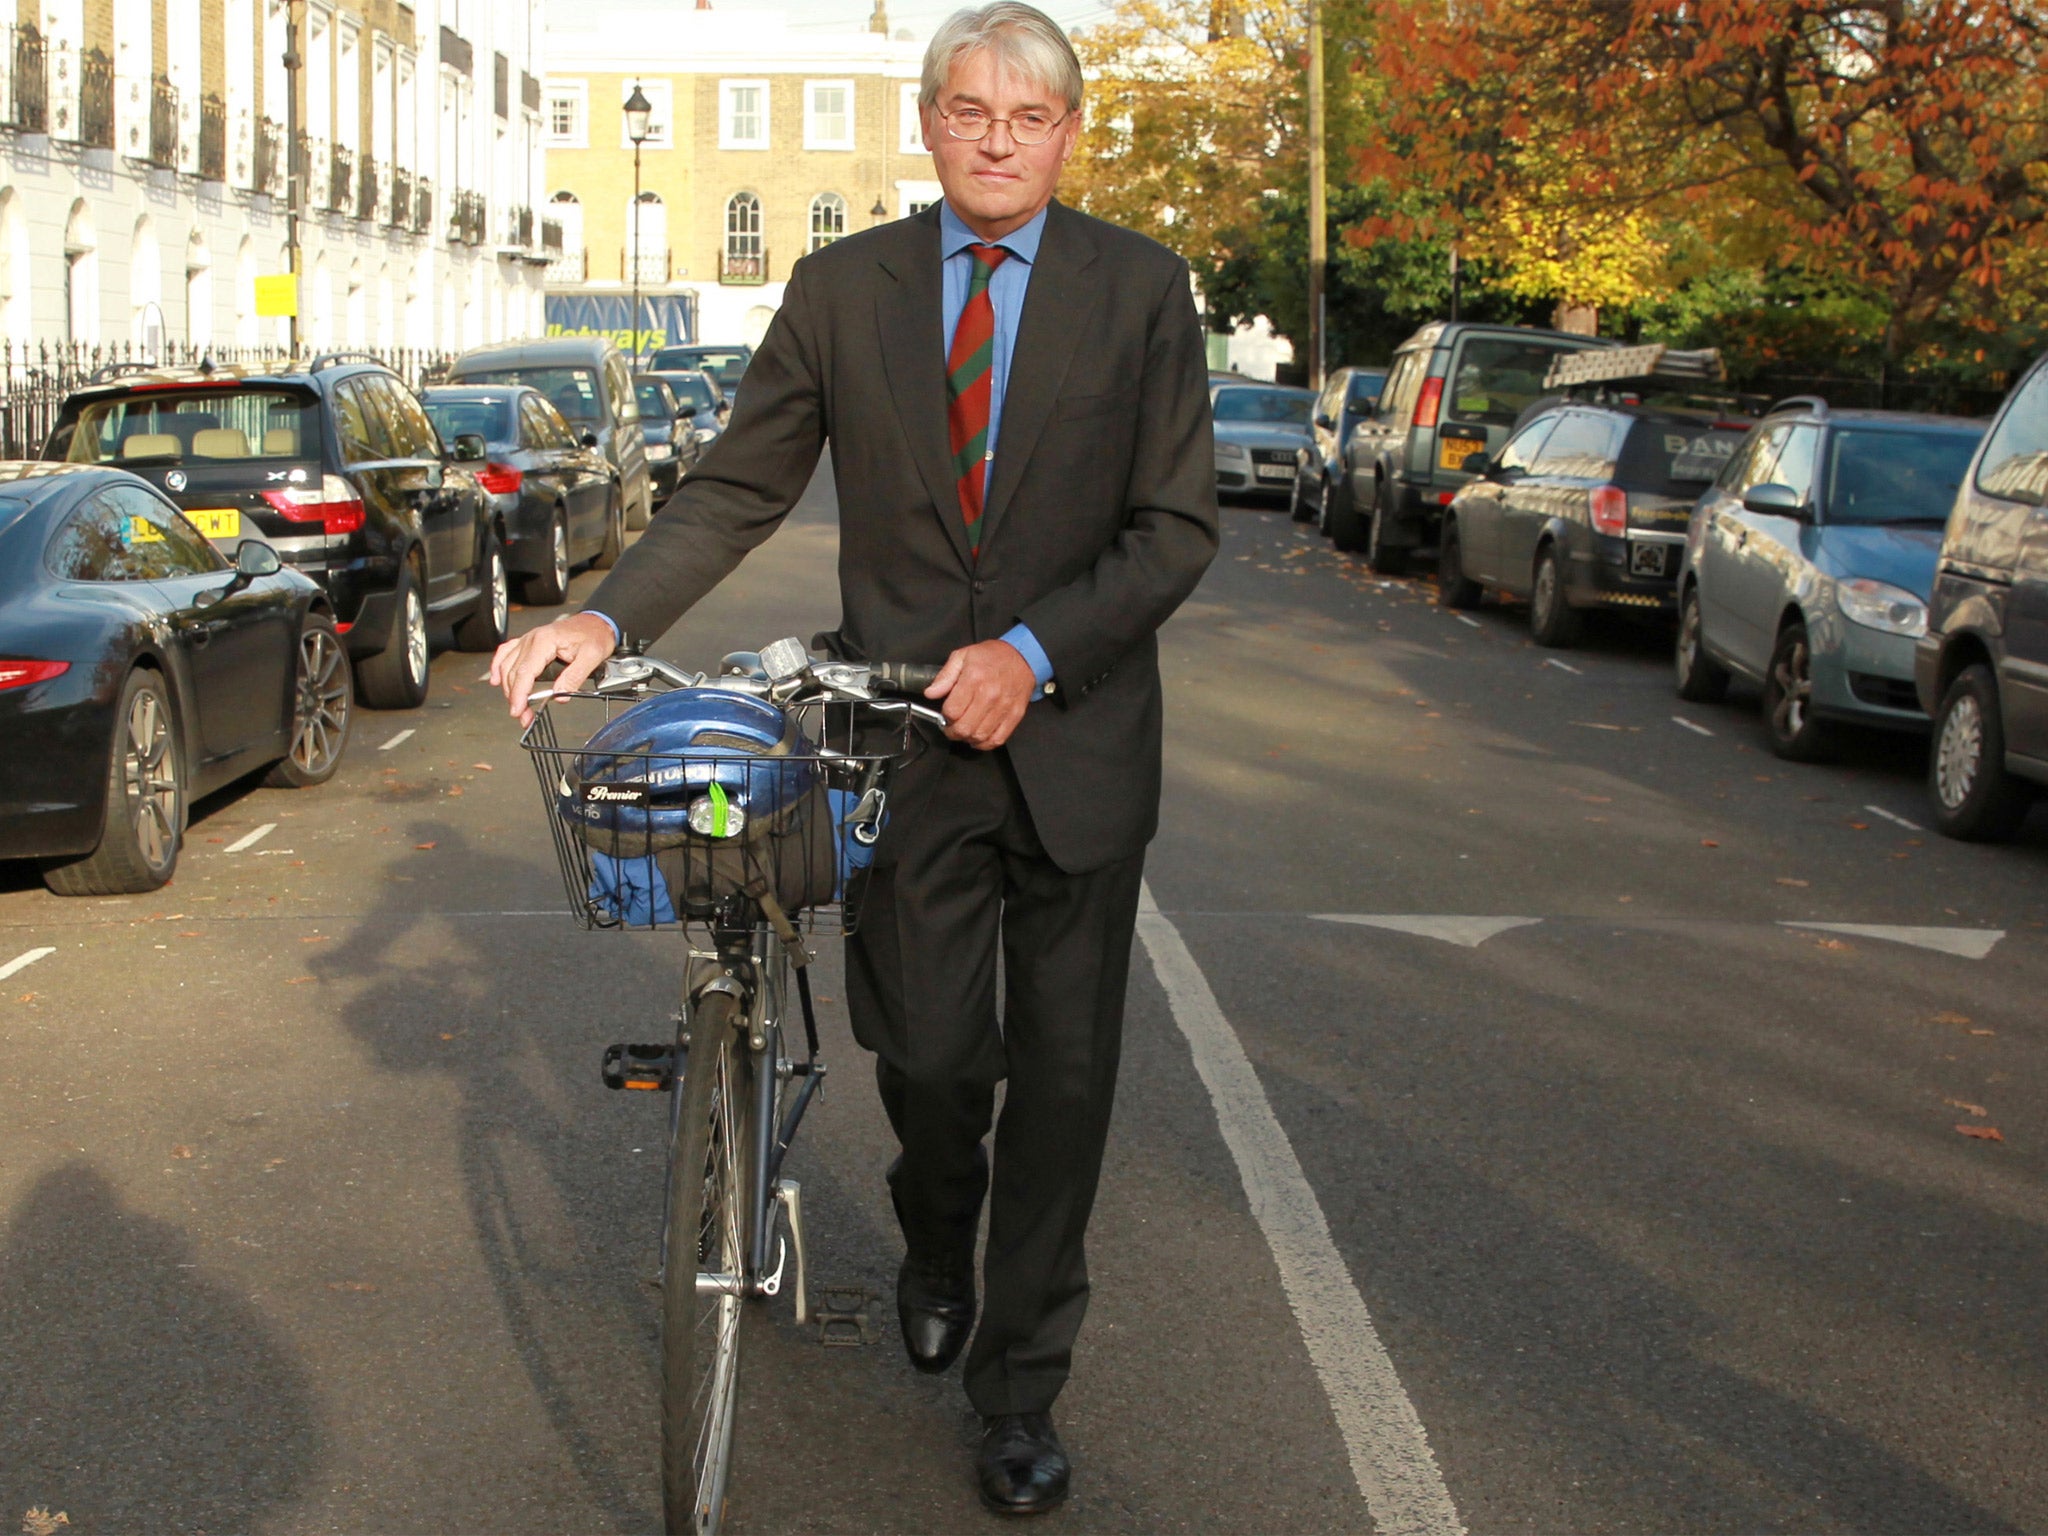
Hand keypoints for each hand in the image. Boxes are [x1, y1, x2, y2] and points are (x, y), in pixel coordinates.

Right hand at [490, 612, 616, 727]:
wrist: (597, 622)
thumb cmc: (594, 635)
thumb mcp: (592, 656)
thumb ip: (574, 677)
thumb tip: (560, 695)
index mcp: (545, 641)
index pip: (525, 672)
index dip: (519, 694)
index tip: (518, 710)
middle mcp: (532, 639)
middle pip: (513, 672)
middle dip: (515, 698)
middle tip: (523, 717)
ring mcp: (528, 640)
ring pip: (506, 666)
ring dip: (508, 689)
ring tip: (516, 707)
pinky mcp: (529, 642)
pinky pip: (506, 653)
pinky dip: (497, 667)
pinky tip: (495, 680)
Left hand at [926, 639, 1035, 749]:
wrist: (1022, 657)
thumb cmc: (992, 656)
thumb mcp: (962, 656)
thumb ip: (945, 676)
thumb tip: (931, 693)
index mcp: (974, 679)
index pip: (952, 711)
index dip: (944, 717)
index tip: (945, 715)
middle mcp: (989, 695)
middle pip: (964, 728)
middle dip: (952, 732)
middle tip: (951, 727)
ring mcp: (1003, 707)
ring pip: (979, 736)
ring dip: (967, 738)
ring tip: (964, 731)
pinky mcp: (1015, 715)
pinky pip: (997, 739)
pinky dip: (985, 744)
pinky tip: (978, 737)